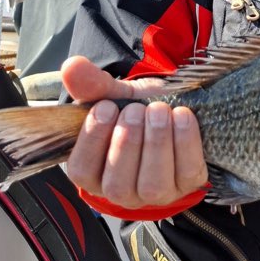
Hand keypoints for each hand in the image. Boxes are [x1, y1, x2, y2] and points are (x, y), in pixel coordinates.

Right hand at [61, 56, 207, 210]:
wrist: (170, 108)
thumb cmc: (134, 110)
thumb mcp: (112, 95)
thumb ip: (90, 85)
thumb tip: (71, 66)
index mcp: (94, 174)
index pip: (83, 171)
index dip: (93, 140)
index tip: (106, 106)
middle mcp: (123, 193)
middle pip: (118, 185)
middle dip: (127, 143)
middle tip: (134, 109)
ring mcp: (156, 195)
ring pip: (152, 185)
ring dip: (156, 144)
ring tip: (157, 110)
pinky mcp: (188, 185)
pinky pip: (187, 173)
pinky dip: (185, 143)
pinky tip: (181, 116)